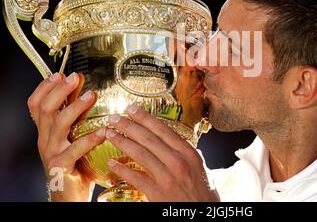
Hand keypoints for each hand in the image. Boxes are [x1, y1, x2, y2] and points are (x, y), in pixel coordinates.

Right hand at [27, 72, 104, 201]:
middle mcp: (45, 139)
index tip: (60, 74)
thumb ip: (76, 116)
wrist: (69, 193)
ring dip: (75, 107)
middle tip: (75, 77)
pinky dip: (89, 139)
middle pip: (46, 109)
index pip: (36, 104)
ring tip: (91, 95)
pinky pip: (74, 150)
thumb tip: (86, 90)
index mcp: (46, 130)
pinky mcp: (61, 166)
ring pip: (58, 125)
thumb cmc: (75, 163)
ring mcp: (52, 153)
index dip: (45, 87)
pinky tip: (103, 131)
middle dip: (59, 90)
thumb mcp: (73, 136)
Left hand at [105, 105, 219, 201]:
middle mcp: (178, 161)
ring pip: (140, 154)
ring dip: (122, 142)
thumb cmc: (203, 193)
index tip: (132, 109)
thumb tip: (174, 141)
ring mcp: (168, 177)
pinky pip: (136, 178)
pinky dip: (122, 169)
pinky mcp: (158, 193)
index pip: (163, 130)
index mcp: (188, 153)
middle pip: (149, 138)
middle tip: (114, 117)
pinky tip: (111, 163)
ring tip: (109, 133)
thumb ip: (186, 153)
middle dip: (129, 125)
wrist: (204, 214)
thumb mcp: (200, 167)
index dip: (145, 118)